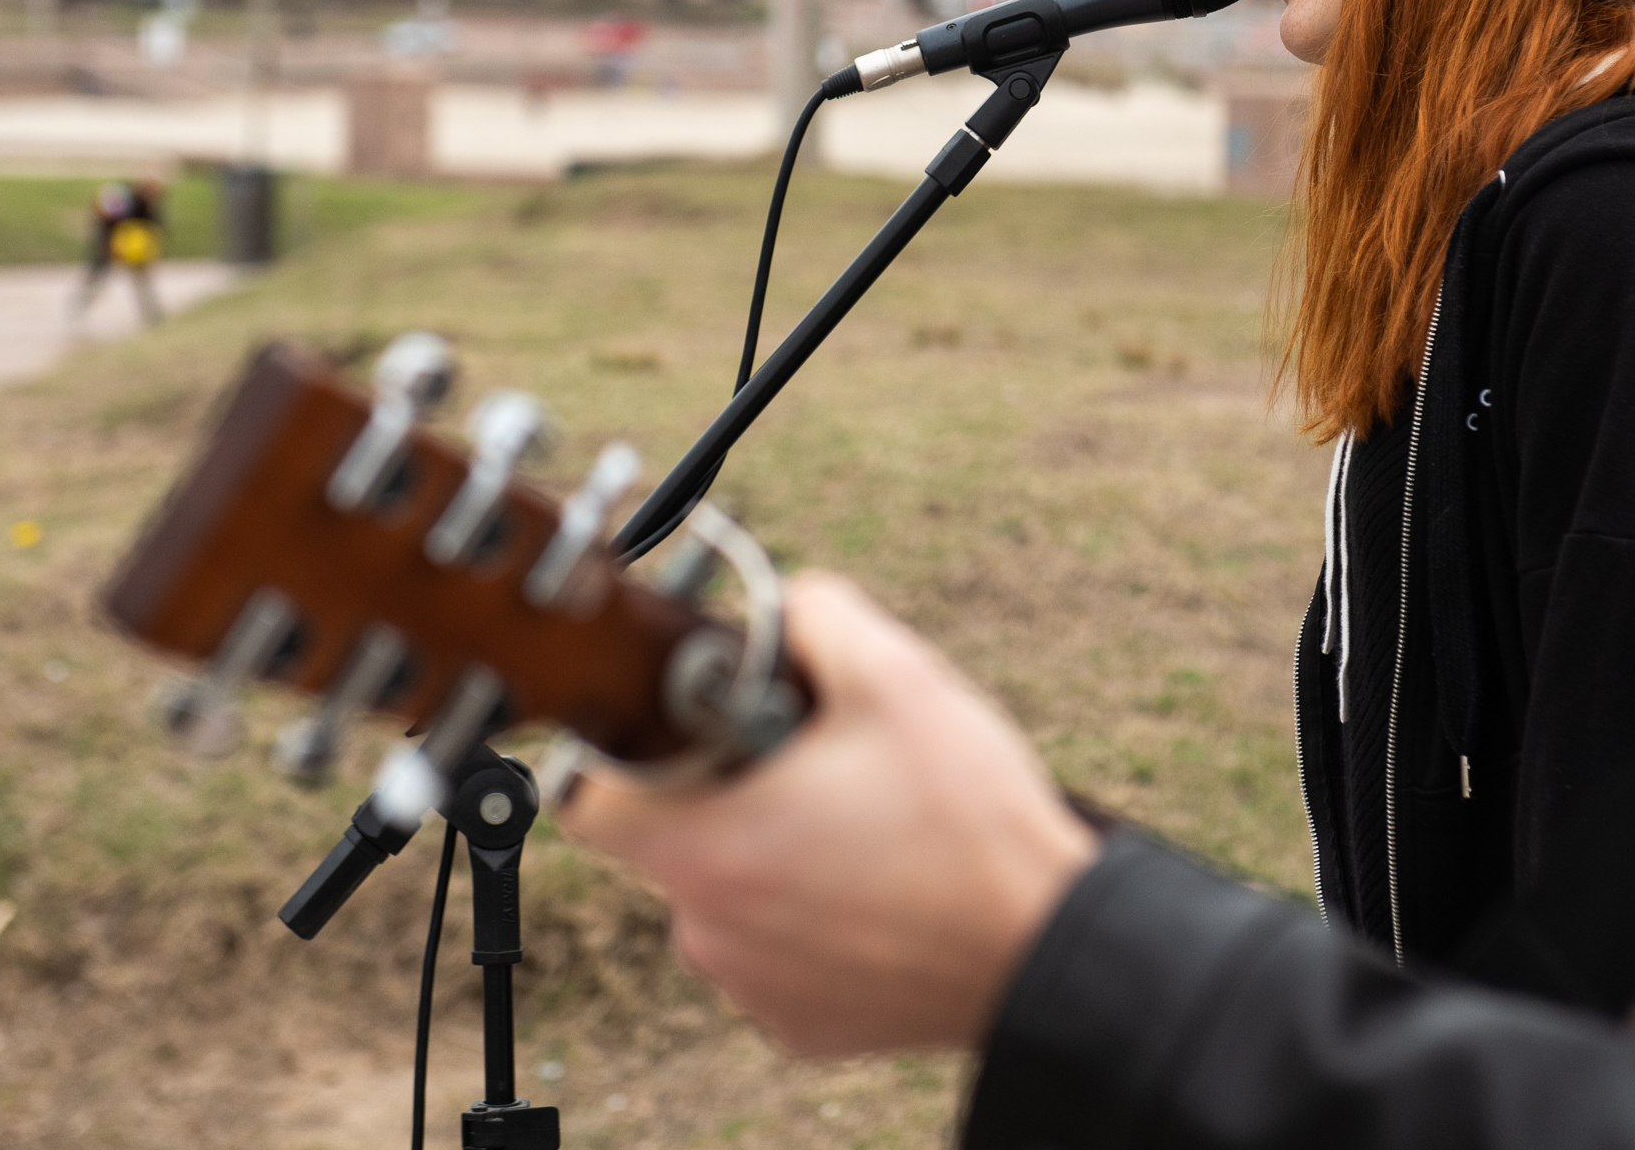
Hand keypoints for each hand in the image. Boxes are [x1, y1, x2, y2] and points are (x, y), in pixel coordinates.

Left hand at [553, 571, 1100, 1055]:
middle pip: (674, 842)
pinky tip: (881, 891)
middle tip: (813, 767)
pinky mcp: (801, 1026)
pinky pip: (777, 955)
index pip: (589, 800)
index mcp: (708, 847)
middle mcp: (709, 932)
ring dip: (775, 859)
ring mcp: (753, 989)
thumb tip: (784, 608)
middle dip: (730, 795)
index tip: (686, 732)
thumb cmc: (969, 821)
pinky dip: (812, 921)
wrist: (1045, 948)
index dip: (626, 751)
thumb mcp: (896, 676)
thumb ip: (815, 614)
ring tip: (864, 830)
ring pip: (730, 898)